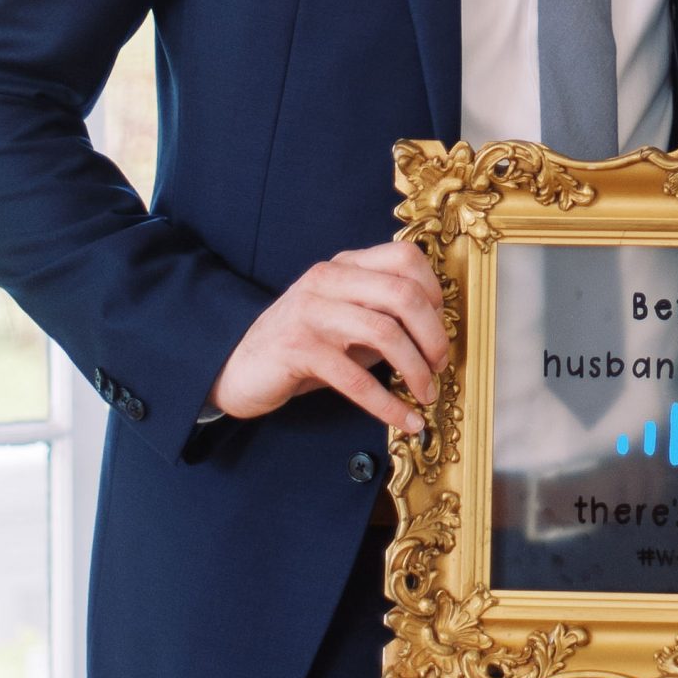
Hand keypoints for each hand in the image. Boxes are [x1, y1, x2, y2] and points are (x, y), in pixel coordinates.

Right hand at [208, 239, 448, 431]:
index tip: (441, 327)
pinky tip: (403, 419)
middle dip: (433, 335)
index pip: (405, 258)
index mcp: (344, 265)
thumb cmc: (302, 346)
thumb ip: (383, 316)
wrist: (237, 367)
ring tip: (425, 394)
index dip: (434, 292)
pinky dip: (387, 404)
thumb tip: (435, 335)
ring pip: (384, 332)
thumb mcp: (345, 320)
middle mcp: (328, 279)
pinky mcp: (298, 348)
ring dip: (415, 370)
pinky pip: (355, 379)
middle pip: (403, 294)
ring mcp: (311, 311)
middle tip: (440, 365)